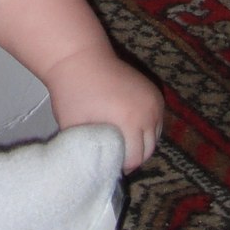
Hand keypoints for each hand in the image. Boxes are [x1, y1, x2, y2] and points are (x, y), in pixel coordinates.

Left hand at [45, 43, 163, 171]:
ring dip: (140, 143)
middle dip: (131, 156)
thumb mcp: (75, 128)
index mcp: (131, 121)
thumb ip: (90, 152)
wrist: (79, 57)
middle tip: (112, 154)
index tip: (105, 161)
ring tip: (119, 141)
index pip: (133, 159)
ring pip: (154, 138)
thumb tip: (99, 172)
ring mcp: (154, 102)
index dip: (118, 164)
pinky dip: (145, 129)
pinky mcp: (155, 94)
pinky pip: (156, 122)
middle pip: (147, 150)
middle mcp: (149, 112)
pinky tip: (128, 128)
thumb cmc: (73, 94)